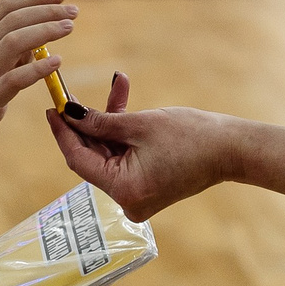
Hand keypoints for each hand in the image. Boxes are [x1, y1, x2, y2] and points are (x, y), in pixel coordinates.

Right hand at [0, 0, 76, 165]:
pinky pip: (13, 80)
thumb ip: (5, 59)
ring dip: (45, 31)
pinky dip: (37, 69)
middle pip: (11, 21)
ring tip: (68, 27)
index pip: (2, 9)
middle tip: (73, 10)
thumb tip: (37, 44)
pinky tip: (57, 62)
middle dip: (45, 10)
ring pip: (13, 42)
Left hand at [48, 72, 284, 222]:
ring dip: (109, 121)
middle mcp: (127, 199)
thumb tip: (69, 114)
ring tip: (118, 86)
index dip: (63, 133)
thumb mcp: (140, 124)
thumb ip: (100, 122)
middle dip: (86, 123)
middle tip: (72, 94)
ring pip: (109, 153)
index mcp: (124, 191)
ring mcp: (138, 194)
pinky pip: (125, 156)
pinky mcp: (147, 184)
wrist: (233, 149)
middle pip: (93, 157)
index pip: (79, 160)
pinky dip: (123, 132)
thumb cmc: (192, 137)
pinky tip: (124, 100)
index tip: (51, 108)